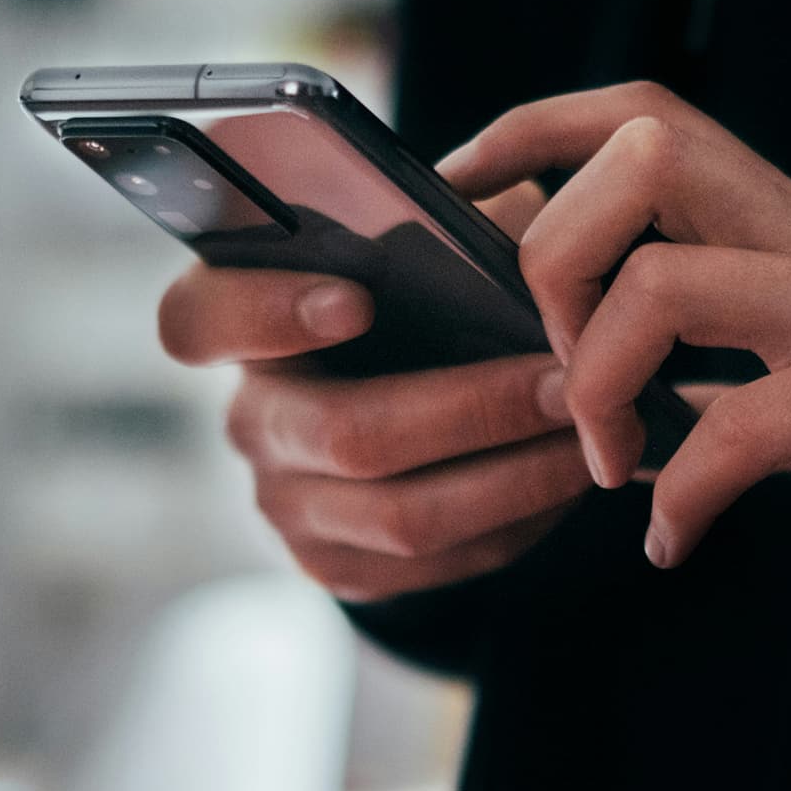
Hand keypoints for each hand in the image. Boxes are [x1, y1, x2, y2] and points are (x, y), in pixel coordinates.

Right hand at [157, 182, 593, 600]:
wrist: (407, 399)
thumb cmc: (419, 297)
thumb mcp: (424, 241)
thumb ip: (446, 224)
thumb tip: (517, 231)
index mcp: (240, 320)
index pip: (199, 319)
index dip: (267, 315)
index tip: (357, 299)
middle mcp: (250, 419)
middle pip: (345, 434)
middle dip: (472, 410)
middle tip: (566, 383)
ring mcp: (286, 504)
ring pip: (403, 516)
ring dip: (515, 477)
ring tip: (592, 436)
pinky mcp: (336, 566)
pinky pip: (434, 563)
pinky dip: (514, 523)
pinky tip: (564, 481)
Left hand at [440, 81, 790, 568]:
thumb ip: (711, 354)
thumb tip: (592, 379)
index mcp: (780, 221)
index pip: (641, 115)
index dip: (534, 127)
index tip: (459, 183)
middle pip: (640, 160)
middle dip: (554, 258)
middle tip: (557, 365)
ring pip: (665, 286)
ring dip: (601, 385)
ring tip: (609, 462)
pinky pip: (744, 430)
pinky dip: (685, 494)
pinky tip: (673, 538)